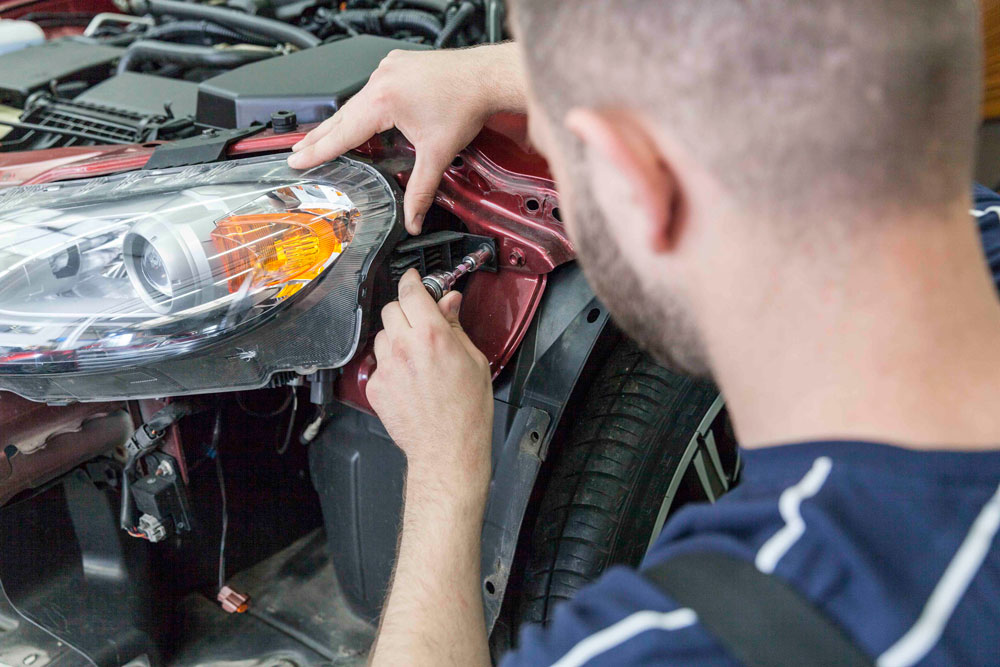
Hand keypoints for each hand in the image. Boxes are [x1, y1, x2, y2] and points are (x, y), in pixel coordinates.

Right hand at [287, 43, 525, 233]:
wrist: (485, 77)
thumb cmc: (466, 104)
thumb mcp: (438, 154)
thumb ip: (421, 190)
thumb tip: (413, 219)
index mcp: (383, 101)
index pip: (342, 132)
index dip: (318, 150)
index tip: (298, 159)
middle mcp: (381, 80)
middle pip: (342, 115)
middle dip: (319, 136)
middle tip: (297, 151)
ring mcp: (388, 69)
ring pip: (356, 101)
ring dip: (340, 121)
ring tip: (320, 137)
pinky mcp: (397, 65)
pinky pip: (371, 88)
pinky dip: (361, 105)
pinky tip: (355, 116)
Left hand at [366, 269, 493, 502]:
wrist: (447, 449)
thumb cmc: (466, 412)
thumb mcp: (474, 361)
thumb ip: (456, 327)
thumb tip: (450, 303)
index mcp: (433, 336)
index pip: (412, 291)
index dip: (412, 280)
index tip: (414, 279)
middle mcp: (405, 347)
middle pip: (392, 309)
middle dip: (406, 310)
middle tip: (421, 323)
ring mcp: (387, 367)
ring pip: (383, 334)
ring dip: (396, 337)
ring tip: (416, 357)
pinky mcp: (376, 386)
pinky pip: (378, 362)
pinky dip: (390, 363)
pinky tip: (408, 378)